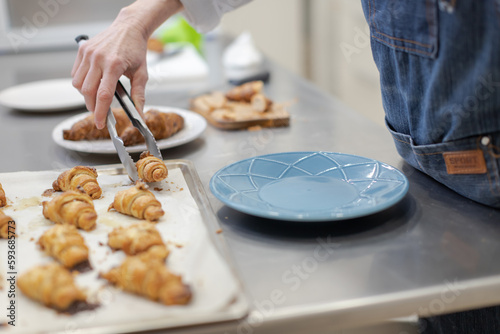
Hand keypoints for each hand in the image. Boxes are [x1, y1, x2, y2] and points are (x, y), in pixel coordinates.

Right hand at [71, 0, 182, 128]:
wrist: (129, 27)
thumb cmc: (136, 49)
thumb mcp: (142, 74)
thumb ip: (139, 96)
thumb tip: (139, 114)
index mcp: (114, 65)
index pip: (103, 95)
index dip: (100, 112)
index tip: (101, 124)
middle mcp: (98, 58)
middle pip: (87, 92)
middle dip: (92, 106)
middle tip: (100, 113)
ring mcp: (88, 53)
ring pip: (78, 83)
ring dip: (85, 95)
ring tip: (97, 96)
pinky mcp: (82, 49)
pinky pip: (75, 73)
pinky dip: (81, 82)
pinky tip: (92, 83)